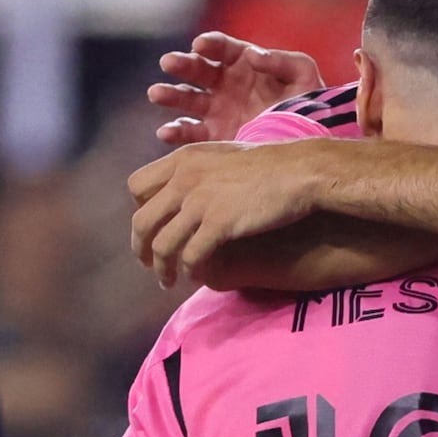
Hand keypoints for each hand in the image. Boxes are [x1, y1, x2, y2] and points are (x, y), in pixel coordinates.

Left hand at [124, 136, 328, 283]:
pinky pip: (191, 256)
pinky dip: (190, 271)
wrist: (300, 172)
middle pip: (142, 220)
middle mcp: (184, 179)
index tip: (152, 226)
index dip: (140, 209)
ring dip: (161, 267)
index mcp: (183, 159)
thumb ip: (198, 169)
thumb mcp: (223, 155)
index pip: (137, 186)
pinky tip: (195, 278)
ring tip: (167, 281)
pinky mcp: (219, 224)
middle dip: (141, 246)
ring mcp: (200, 202)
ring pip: (162, 244)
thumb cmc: (270, 164)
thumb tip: (187, 186)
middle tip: (147, 262)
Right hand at [145, 30, 325, 149]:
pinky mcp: (215, 136)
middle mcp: (226, 83)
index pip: (222, 48)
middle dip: (182, 64)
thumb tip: (254, 55)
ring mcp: (217, 110)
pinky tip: (166, 131)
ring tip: (157, 93)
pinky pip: (190, 133)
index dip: (210, 44)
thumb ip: (282, 60)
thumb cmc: (310, 103)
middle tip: (169, 62)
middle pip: (197, 70)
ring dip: (170, 95)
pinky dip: (176, 132)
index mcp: (244, 63)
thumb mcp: (304, 75)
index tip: (201, 45)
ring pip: (187, 99)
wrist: (312, 142)